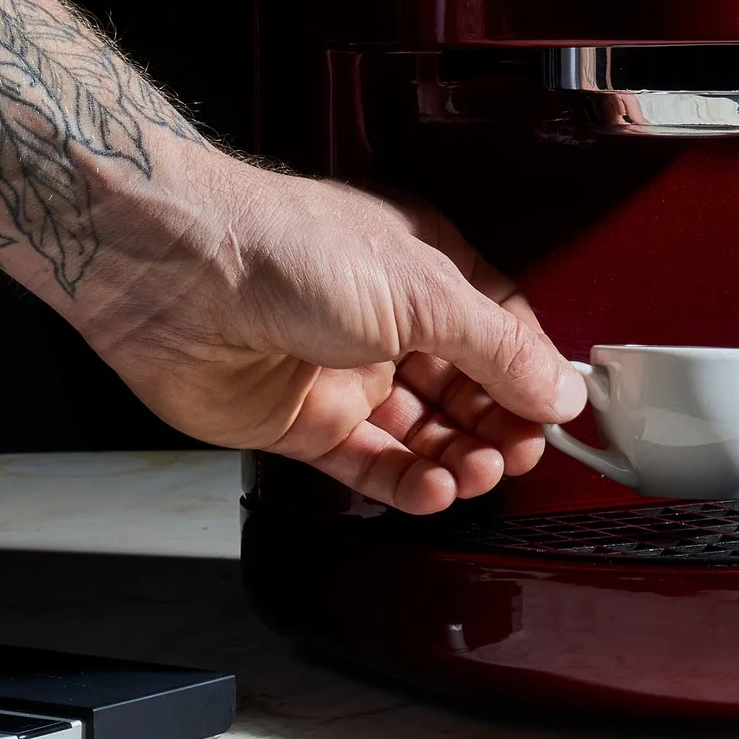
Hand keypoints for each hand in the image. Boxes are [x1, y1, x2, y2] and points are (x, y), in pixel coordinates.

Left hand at [73, 149, 584, 513]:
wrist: (177, 275)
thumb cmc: (286, 249)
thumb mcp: (423, 290)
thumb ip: (498, 350)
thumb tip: (560, 390)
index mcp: (426, 269)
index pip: (502, 332)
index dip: (532, 376)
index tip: (558, 416)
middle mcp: (389, 321)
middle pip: (468, 390)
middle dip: (500, 426)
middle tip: (518, 454)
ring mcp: (347, 374)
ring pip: (424, 434)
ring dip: (459, 459)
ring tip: (477, 473)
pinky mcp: (306, 423)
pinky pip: (371, 465)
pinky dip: (406, 484)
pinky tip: (432, 489)